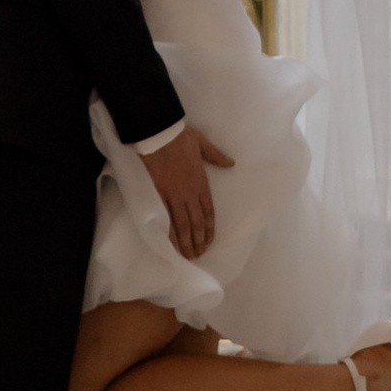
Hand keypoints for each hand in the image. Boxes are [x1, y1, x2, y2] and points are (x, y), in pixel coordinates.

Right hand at [144, 122, 231, 259]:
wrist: (159, 135)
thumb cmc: (180, 138)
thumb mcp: (202, 144)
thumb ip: (216, 156)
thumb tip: (231, 163)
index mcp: (201, 182)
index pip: (208, 211)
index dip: (209, 228)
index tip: (209, 241)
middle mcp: (189, 193)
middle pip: (196, 222)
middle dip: (198, 240)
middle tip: (198, 254)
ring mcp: (174, 195)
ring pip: (182, 224)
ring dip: (185, 241)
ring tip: (187, 255)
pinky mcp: (159, 194)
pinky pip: (165, 217)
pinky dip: (168, 232)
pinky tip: (169, 243)